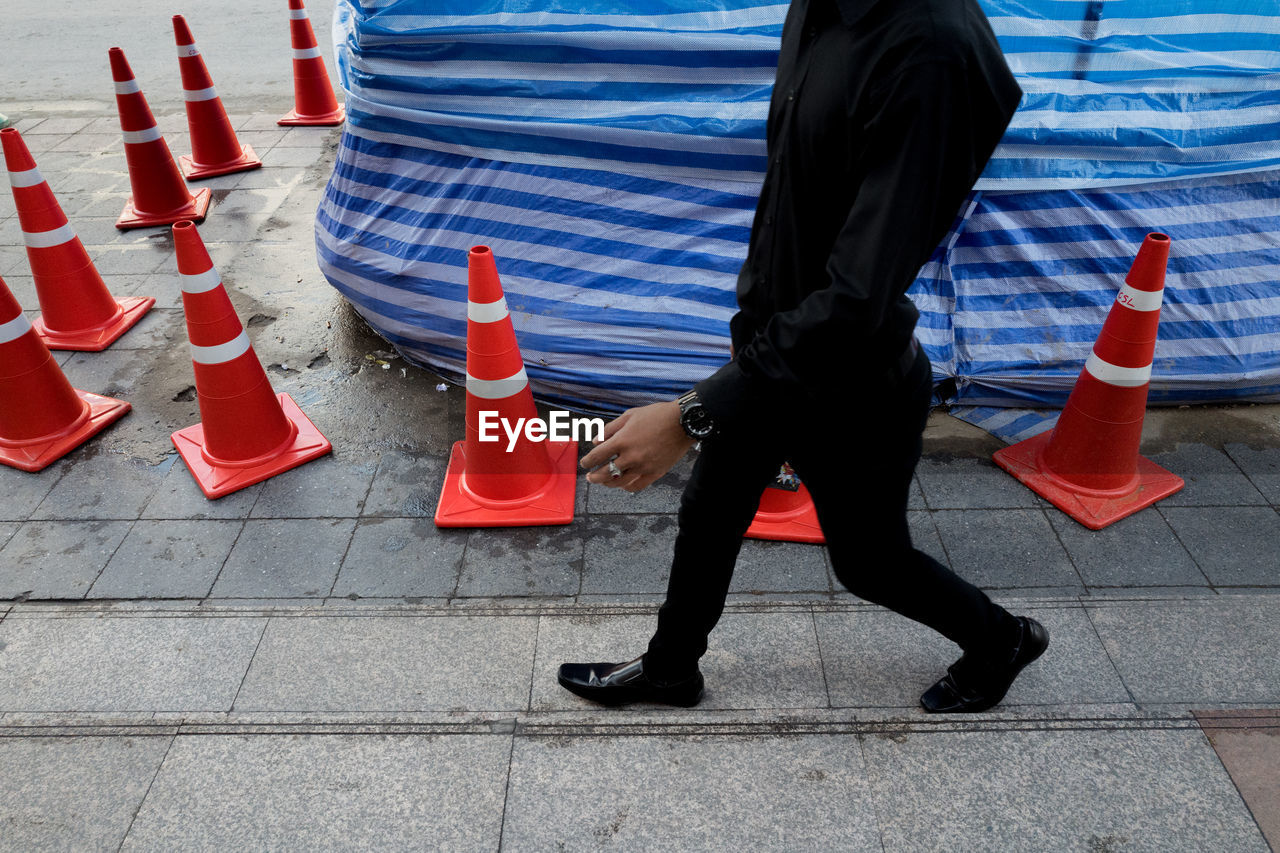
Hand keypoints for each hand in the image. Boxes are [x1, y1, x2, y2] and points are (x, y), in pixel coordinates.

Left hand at [581, 401, 695, 492]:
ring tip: (603, 482)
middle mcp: (631, 456)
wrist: (682, 422)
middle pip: (605, 472)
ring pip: (620, 482)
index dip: (587, 461)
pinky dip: (627, 487)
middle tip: (590, 477)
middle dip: (594, 476)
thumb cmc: (656, 415)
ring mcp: (643, 466)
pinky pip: (637, 485)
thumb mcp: (629, 416)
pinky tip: (623, 486)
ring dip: (608, 483)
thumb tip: (595, 441)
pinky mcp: (655, 472)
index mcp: (622, 440)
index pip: (597, 456)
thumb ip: (610, 429)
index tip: (584, 463)